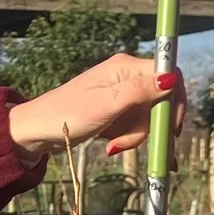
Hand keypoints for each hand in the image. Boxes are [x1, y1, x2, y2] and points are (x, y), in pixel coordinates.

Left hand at [8, 54, 183, 160]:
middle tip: (133, 143)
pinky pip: (136, 125)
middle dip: (153, 126)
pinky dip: (129, 138)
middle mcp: (127, 77)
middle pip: (161, 99)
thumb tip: (172, 78)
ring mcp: (122, 95)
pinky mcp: (117, 112)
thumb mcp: (106, 104)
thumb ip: (140, 91)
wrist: (37, 131)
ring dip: (137, 136)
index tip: (172, 126)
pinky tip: (114, 147)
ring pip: (149, 117)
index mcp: (126, 67)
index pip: (168, 75)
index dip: (175, 100)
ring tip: (113, 146)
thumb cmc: (67, 114)